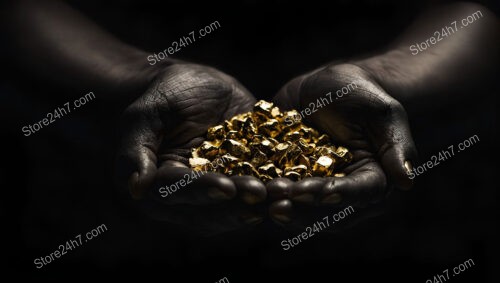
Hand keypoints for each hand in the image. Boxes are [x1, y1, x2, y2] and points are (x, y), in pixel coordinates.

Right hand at [116, 63, 266, 235]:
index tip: (225, 188)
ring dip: (260, 201)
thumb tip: (135, 188)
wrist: (192, 84)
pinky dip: (274, 187)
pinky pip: (258, 186)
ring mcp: (217, 187)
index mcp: (160, 185)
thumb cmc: (162, 95)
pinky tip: (294, 184)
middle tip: (260, 196)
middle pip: (211, 208)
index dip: (202, 192)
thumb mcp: (144, 114)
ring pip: (236, 204)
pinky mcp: (241, 176)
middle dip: (236, 204)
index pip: (179, 193)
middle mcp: (189, 195)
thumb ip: (136, 149)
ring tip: (282, 194)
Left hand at [268, 63, 416, 230]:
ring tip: (261, 199)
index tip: (319, 193)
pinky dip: (261, 190)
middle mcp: (341, 191)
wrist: (329, 83)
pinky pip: (275, 187)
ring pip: (297, 206)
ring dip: (279, 205)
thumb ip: (395, 147)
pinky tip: (243, 187)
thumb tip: (407, 182)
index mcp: (369, 180)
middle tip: (280, 205)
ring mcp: (312, 186)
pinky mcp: (288, 176)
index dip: (338, 195)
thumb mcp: (382, 113)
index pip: (357, 194)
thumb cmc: (363, 94)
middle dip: (302, 209)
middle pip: (324, 211)